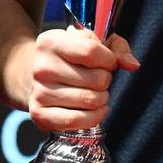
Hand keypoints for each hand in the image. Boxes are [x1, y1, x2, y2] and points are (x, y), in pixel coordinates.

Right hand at [20, 24, 136, 133]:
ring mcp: (39, 93)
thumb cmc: (67, 56)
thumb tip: (132, 65)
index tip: (108, 63)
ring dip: (102, 99)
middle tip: (98, 79)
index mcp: (50, 42)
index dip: (109, 60)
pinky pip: (76, 121)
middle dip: (106, 80)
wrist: (29, 73)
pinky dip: (94, 117)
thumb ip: (116, 47)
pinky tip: (95, 109)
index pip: (92, 52)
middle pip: (96, 79)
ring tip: (95, 93)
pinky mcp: (39, 115)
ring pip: (90, 101)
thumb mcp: (88, 41)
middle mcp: (41, 68)